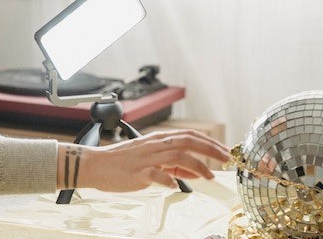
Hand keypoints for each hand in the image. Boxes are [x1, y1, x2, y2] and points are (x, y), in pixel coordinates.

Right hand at [64, 130, 229, 191]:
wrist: (96, 165)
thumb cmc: (123, 163)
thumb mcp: (151, 159)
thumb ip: (173, 164)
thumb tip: (196, 171)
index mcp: (159, 140)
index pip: (190, 136)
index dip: (210, 142)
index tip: (225, 151)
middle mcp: (155, 145)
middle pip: (188, 141)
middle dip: (210, 149)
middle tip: (226, 159)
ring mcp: (147, 157)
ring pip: (177, 155)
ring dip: (196, 165)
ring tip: (209, 176)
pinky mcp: (138, 171)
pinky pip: (156, 174)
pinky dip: (168, 179)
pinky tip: (176, 185)